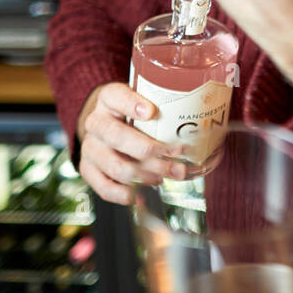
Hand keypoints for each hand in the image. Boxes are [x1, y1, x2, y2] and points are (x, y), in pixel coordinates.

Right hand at [76, 82, 192, 204]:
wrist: (104, 123)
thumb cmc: (131, 112)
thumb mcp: (142, 98)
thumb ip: (162, 103)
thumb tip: (204, 118)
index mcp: (108, 99)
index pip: (116, 97)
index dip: (132, 105)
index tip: (152, 112)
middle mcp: (95, 123)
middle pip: (118, 137)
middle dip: (150, 150)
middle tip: (176, 156)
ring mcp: (90, 148)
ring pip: (116, 165)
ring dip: (145, 175)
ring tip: (167, 175)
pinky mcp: (88, 169)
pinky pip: (104, 187)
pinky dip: (125, 195)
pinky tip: (143, 195)